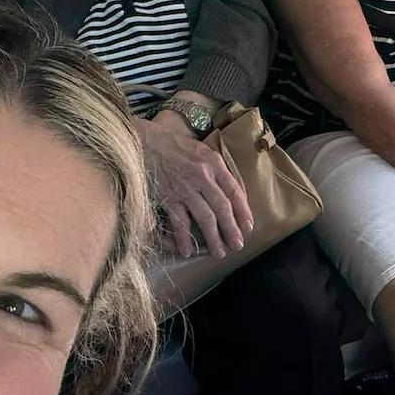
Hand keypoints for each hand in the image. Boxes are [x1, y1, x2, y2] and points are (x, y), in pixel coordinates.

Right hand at [139, 111, 252, 259]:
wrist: (145, 142)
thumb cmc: (175, 147)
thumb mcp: (202, 151)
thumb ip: (216, 170)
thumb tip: (231, 194)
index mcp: (214, 164)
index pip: (234, 191)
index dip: (243, 211)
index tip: (248, 227)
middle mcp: (202, 176)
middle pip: (222, 207)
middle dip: (232, 229)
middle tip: (238, 246)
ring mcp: (185, 188)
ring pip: (205, 217)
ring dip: (214, 237)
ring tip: (219, 252)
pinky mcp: (167, 197)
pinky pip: (179, 222)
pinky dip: (184, 238)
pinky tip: (188, 251)